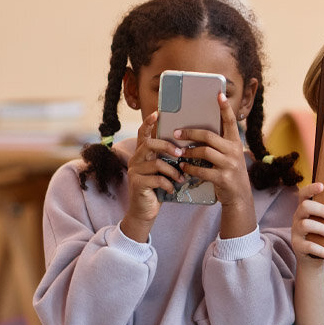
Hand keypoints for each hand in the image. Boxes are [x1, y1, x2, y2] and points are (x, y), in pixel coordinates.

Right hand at [121, 111, 184, 239]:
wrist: (145, 211)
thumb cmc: (158, 189)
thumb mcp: (164, 171)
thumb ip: (169, 160)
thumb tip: (188, 149)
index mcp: (143, 154)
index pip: (143, 134)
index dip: (149, 123)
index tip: (158, 113)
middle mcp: (135, 159)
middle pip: (150, 144)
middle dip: (167, 147)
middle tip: (181, 153)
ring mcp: (134, 171)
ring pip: (156, 163)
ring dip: (173, 171)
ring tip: (181, 178)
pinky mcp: (137, 183)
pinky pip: (157, 179)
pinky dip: (169, 184)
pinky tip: (173, 189)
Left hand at [174, 92, 252, 208]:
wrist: (239, 196)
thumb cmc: (229, 172)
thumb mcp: (229, 156)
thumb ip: (219, 144)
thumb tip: (198, 132)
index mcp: (235, 143)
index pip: (231, 122)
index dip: (225, 108)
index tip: (219, 95)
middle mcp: (234, 151)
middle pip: (209, 136)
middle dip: (190, 133)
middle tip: (176, 133)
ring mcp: (229, 165)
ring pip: (204, 152)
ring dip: (188, 152)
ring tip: (179, 152)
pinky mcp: (223, 178)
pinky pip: (201, 170)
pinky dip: (189, 168)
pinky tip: (183, 167)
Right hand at [291, 182, 323, 262]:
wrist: (313, 257)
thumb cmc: (323, 235)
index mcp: (305, 209)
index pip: (303, 194)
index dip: (311, 189)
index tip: (322, 186)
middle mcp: (298, 218)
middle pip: (304, 207)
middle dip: (320, 209)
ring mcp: (296, 232)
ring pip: (305, 225)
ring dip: (320, 228)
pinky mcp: (298, 246)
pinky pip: (307, 246)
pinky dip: (320, 249)